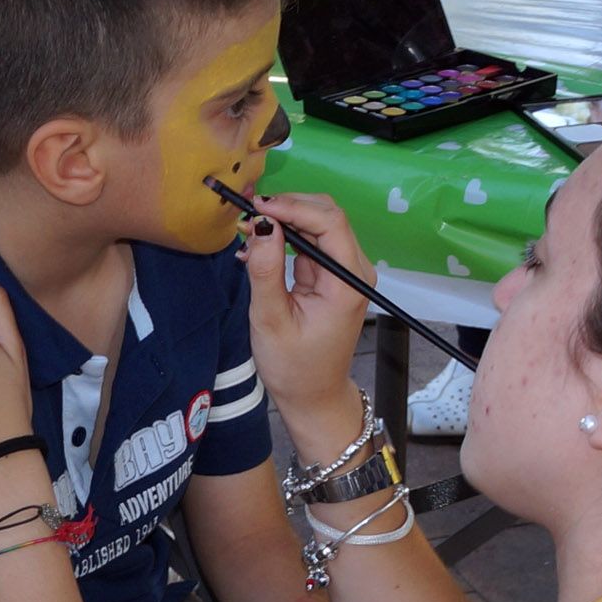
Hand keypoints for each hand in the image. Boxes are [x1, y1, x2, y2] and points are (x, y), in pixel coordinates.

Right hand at [240, 195, 376, 412]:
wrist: (312, 395)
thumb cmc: (294, 367)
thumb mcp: (270, 320)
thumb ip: (266, 269)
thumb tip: (260, 224)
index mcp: (348, 283)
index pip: (330, 223)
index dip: (292, 207)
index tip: (256, 207)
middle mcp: (355, 272)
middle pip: (327, 216)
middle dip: (287, 207)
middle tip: (246, 213)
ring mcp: (345, 272)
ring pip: (318, 225)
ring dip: (282, 221)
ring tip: (246, 231)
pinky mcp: (332, 276)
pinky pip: (310, 242)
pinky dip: (284, 237)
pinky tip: (257, 248)